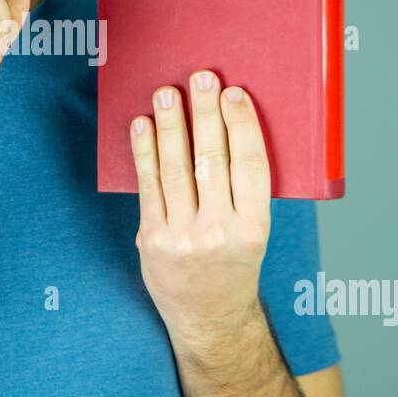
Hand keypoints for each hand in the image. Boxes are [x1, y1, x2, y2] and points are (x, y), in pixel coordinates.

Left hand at [130, 72, 270, 360]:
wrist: (209, 319)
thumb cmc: (234, 265)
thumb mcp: (254, 232)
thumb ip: (244, 189)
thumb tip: (229, 125)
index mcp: (254, 228)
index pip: (251, 166)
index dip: (242, 126)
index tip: (234, 94)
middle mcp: (219, 233)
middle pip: (212, 161)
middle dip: (205, 114)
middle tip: (201, 77)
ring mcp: (182, 238)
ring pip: (175, 169)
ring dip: (170, 125)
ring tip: (167, 93)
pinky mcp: (153, 240)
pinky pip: (148, 187)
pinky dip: (144, 152)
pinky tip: (142, 126)